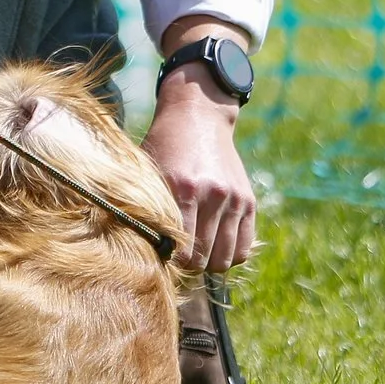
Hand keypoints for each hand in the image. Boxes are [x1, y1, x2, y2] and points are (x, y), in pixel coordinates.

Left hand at [145, 66, 256, 271]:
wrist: (198, 116)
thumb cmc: (163, 147)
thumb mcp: (146, 170)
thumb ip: (144, 207)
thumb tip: (137, 250)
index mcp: (181, 188)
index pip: (178, 250)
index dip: (168, 264)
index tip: (159, 261)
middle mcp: (211, 195)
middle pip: (202, 259)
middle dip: (188, 267)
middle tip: (176, 261)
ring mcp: (233, 199)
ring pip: (224, 258)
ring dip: (209, 265)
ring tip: (195, 256)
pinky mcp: (248, 200)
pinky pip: (244, 247)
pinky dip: (230, 255)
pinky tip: (214, 248)